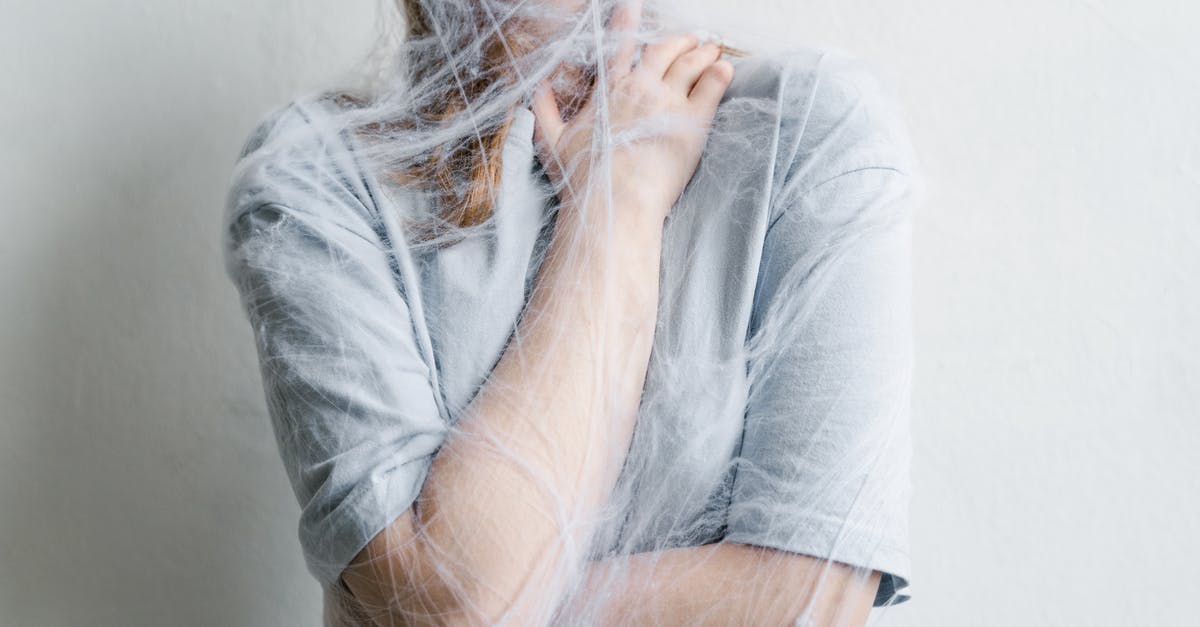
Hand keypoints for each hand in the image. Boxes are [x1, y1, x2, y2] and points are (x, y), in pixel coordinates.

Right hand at [531, 0, 734, 229]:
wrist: (614, 203)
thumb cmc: (582, 178)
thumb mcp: (551, 141)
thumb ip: (542, 109)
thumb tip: (535, 87)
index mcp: (609, 90)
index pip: (620, 46)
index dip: (628, 22)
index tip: (633, 5)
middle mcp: (640, 87)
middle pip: (664, 49)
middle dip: (679, 39)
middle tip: (691, 39)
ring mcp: (668, 101)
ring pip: (691, 63)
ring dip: (704, 52)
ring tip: (713, 50)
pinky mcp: (693, 121)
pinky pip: (712, 86)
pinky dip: (720, 73)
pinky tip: (725, 68)